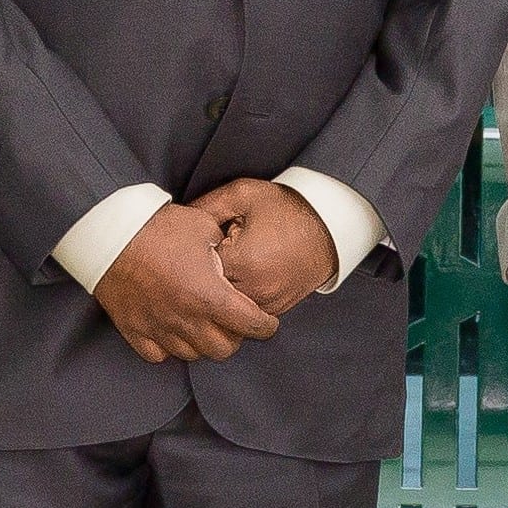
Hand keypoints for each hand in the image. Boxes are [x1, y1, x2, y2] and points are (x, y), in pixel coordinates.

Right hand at [92, 200, 279, 363]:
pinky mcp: (135, 331)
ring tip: (203, 324)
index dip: (266, 325)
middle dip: (235, 336)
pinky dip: (170, 346)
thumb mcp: (204, 226)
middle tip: (233, 321)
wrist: (109, 233)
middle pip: (224, 349)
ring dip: (203, 342)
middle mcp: (187, 319)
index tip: (267, 322)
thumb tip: (233, 257)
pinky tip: (172, 329)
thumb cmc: (157, 226)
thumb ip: (225, 248)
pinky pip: (160, 355)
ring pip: (193, 354)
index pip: (252, 325)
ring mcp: (159, 329)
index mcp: (210, 295)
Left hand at [196, 178, 335, 315]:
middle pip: (208, 295)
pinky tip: (240, 276)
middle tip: (207, 257)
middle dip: (203, 277)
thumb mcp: (243, 195)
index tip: (199, 244)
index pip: (197, 270)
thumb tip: (177, 221)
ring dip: (219, 292)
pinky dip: (236, 299)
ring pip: (225, 309)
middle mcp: (254, 290)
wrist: (330, 225)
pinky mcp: (275, 309)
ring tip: (224, 267)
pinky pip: (244, 313)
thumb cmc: (286, 207)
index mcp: (242, 262)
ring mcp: (266, 304)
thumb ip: (206, 207)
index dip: (193, 256)